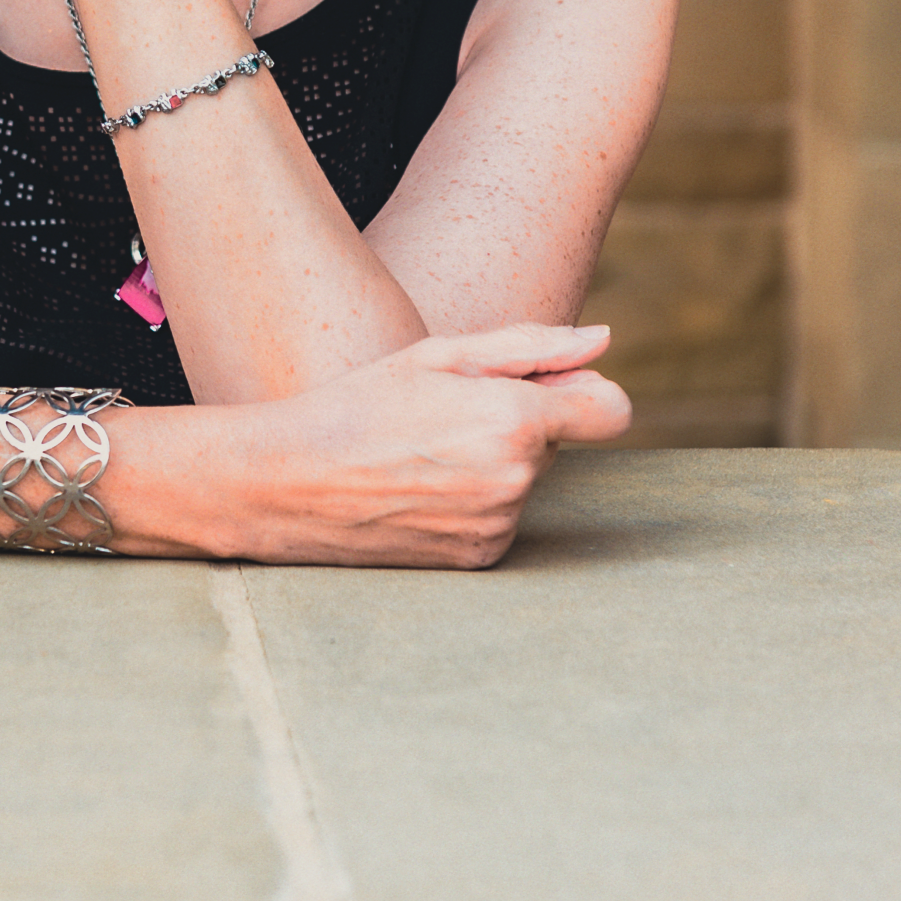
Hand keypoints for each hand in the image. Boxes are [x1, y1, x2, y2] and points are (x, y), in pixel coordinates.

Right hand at [243, 322, 631, 567]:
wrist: (289, 482)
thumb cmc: (360, 404)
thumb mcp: (438, 356)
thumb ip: (531, 346)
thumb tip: (604, 342)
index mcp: (513, 418)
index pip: (611, 409)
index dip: (589, 392)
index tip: (560, 387)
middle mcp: (516, 479)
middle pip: (556, 442)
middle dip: (517, 423)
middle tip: (443, 414)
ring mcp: (498, 525)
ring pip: (524, 481)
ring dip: (492, 463)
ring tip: (421, 453)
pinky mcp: (479, 558)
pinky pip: (500, 518)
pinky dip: (473, 502)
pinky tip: (418, 488)